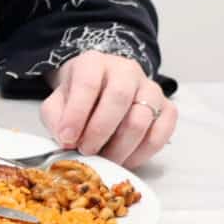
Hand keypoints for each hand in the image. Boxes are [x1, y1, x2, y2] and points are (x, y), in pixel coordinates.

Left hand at [40, 50, 175, 166]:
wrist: (98, 90)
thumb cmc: (77, 97)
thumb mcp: (56, 103)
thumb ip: (56, 118)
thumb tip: (67, 140)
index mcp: (93, 64)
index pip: (88, 84)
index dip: (77, 114)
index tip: (67, 139)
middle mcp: (126, 71)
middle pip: (119, 99)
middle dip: (100, 131)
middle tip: (86, 151)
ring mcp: (150, 89)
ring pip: (142, 119)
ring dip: (120, 146)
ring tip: (103, 158)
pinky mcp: (167, 107)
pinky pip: (162, 132)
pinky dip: (142, 151)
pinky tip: (125, 159)